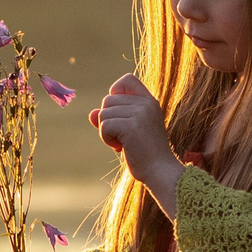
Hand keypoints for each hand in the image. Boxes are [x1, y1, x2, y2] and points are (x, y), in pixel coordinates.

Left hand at [91, 74, 181, 201]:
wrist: (160, 171)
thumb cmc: (144, 153)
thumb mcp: (127, 131)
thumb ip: (111, 118)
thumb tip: (91, 113)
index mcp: (149, 101)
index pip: (126, 79)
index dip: (115, 93)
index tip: (120, 114)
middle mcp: (146, 103)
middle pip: (108, 100)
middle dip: (108, 120)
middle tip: (122, 137)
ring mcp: (140, 113)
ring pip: (103, 113)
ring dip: (106, 131)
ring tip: (123, 143)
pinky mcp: (131, 126)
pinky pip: (104, 125)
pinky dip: (106, 138)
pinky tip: (120, 148)